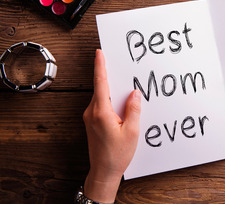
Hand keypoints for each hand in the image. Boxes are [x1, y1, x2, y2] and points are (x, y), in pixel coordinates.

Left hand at [82, 49, 140, 202]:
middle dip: (109, 75)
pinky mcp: (92, 122)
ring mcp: (90, 117)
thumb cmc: (117, 154)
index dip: (100, 66)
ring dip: (111, 89)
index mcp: (101, 112)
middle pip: (101, 88)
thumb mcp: (132, 131)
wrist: (103, 172)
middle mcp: (92, 112)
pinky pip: (101, 104)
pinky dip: (110, 99)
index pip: (100, 83)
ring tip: (125, 87)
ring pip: (101, 96)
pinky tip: (121, 102)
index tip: (100, 53)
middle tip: (119, 63)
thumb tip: (134, 93)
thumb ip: (133, 109)